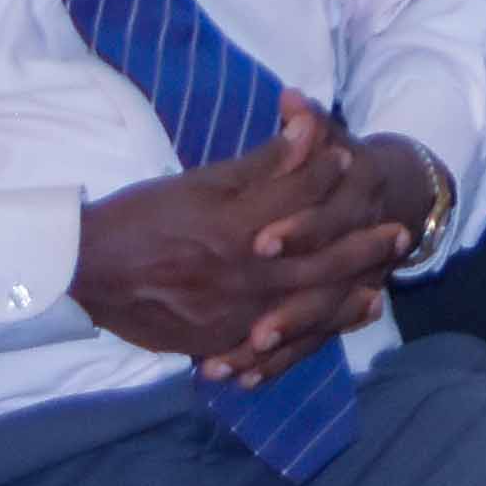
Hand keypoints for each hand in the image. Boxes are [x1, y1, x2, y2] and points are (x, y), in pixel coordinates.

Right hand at [70, 102, 396, 377]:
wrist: (87, 270)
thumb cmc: (141, 216)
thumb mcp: (201, 181)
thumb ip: (261, 165)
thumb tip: (310, 134)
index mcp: (240, 230)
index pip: (304, 203)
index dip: (330, 181)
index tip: (355, 166)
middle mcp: (245, 278)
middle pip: (319, 265)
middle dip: (363, 251)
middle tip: (398, 239)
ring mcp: (233, 318)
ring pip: (304, 313)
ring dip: (345, 303)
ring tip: (376, 295)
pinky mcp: (217, 344)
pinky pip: (270, 351)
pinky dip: (302, 343)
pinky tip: (321, 335)